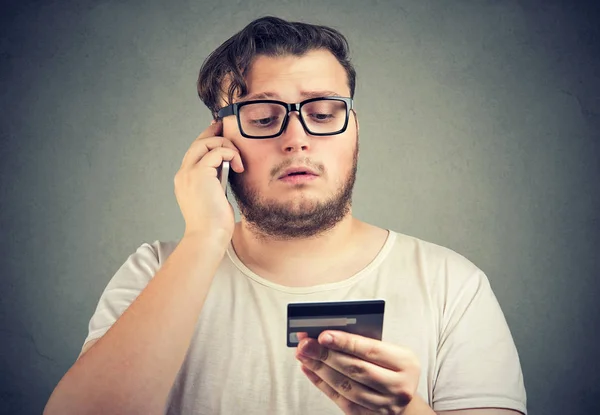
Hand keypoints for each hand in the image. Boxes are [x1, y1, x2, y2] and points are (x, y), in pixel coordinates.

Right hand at [174, 120, 243, 241]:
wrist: (208, 237)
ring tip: (238, 160)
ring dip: (226, 146)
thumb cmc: (214, 224)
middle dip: (215, 132)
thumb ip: (216, 181)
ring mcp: (189, 173)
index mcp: (186, 180)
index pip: (195, 152)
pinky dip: (231, 154)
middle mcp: (183, 174)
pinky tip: (239, 166)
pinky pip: (217, 151)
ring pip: (206, 143)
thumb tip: (229, 168)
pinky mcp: (199, 173)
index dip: (208, 139)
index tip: (220, 131)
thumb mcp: (215, 198)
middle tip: (229, 127)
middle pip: (198, 143)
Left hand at [295, 331, 420, 414]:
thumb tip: (327, 334)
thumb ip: (363, 342)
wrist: (401, 395)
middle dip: (326, 355)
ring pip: (346, 386)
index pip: (370, 350)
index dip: (344, 342)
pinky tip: (310, 370)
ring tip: (304, 356)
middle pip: (355, 369)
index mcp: (405, 363)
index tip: (323, 335)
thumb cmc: (391, 366)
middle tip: (305, 344)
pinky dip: (321, 384)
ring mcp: (384, 405)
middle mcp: (398, 386)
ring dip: (320, 369)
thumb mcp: (388, 350)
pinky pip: (340, 400)